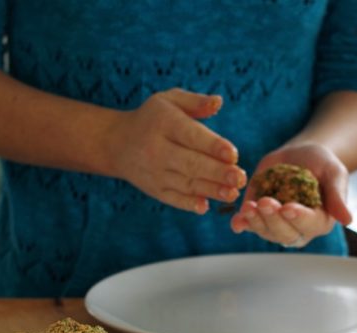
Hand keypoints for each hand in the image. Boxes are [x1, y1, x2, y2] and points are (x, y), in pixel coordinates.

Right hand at [107, 88, 245, 213]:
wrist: (116, 144)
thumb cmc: (153, 119)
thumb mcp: (169, 101)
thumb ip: (195, 102)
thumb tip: (218, 101)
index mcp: (164, 124)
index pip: (191, 135)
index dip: (212, 146)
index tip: (233, 154)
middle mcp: (157, 149)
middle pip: (191, 163)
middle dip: (217, 172)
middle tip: (240, 178)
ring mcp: (155, 173)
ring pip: (186, 183)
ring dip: (211, 190)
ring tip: (232, 193)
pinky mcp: (155, 190)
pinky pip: (173, 198)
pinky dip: (188, 204)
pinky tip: (205, 207)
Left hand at [230, 143, 350, 246]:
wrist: (299, 155)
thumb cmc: (321, 164)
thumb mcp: (334, 173)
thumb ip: (338, 196)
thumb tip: (347, 220)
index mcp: (320, 221)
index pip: (309, 224)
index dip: (298, 218)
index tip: (288, 207)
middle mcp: (297, 228)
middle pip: (285, 233)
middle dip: (274, 219)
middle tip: (266, 202)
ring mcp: (276, 225)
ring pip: (265, 231)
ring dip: (256, 222)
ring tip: (249, 207)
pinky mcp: (258, 217)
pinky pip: (249, 225)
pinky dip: (242, 223)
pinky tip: (236, 220)